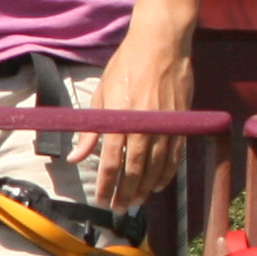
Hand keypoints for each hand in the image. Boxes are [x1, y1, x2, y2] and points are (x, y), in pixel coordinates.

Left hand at [87, 23, 193, 205]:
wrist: (161, 45)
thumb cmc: (125, 66)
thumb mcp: (101, 95)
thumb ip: (91, 130)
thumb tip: (75, 157)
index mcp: (120, 118)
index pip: (111, 162)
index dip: (106, 184)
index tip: (101, 200)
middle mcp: (143, 125)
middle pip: (134, 170)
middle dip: (125, 193)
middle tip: (118, 209)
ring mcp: (165, 125)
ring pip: (156, 167)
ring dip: (145, 188)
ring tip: (135, 202)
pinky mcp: (181, 123)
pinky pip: (174, 157)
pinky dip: (166, 174)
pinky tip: (157, 185)